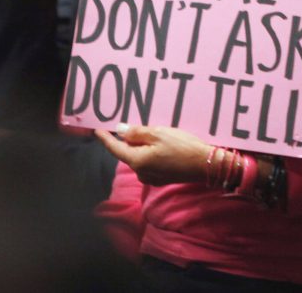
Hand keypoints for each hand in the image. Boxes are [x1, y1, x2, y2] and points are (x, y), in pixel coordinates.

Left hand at [95, 124, 209, 185]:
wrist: (204, 164)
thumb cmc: (181, 146)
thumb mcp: (158, 134)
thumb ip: (136, 133)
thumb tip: (120, 131)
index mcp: (137, 161)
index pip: (115, 149)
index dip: (105, 139)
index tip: (97, 130)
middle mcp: (141, 172)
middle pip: (128, 152)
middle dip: (129, 139)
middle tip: (134, 124)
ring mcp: (151, 177)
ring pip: (139, 157)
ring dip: (142, 145)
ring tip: (153, 132)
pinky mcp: (161, 178)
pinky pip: (148, 162)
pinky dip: (150, 152)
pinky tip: (160, 144)